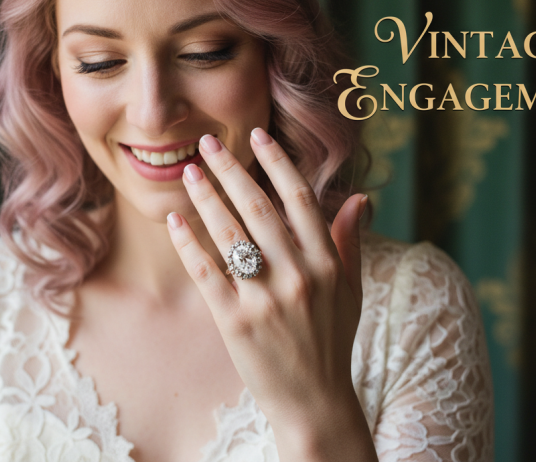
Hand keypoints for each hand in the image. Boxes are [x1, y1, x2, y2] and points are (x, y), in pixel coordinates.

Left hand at [166, 129, 375, 461]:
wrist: (314, 400)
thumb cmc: (331, 341)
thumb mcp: (350, 290)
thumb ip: (350, 242)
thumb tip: (360, 198)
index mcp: (327, 263)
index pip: (299, 199)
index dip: (276, 163)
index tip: (256, 135)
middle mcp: (298, 275)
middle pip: (258, 208)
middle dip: (230, 169)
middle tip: (207, 142)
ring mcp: (265, 299)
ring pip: (229, 234)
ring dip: (205, 197)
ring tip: (188, 172)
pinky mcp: (235, 321)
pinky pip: (206, 272)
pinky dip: (188, 244)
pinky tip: (175, 221)